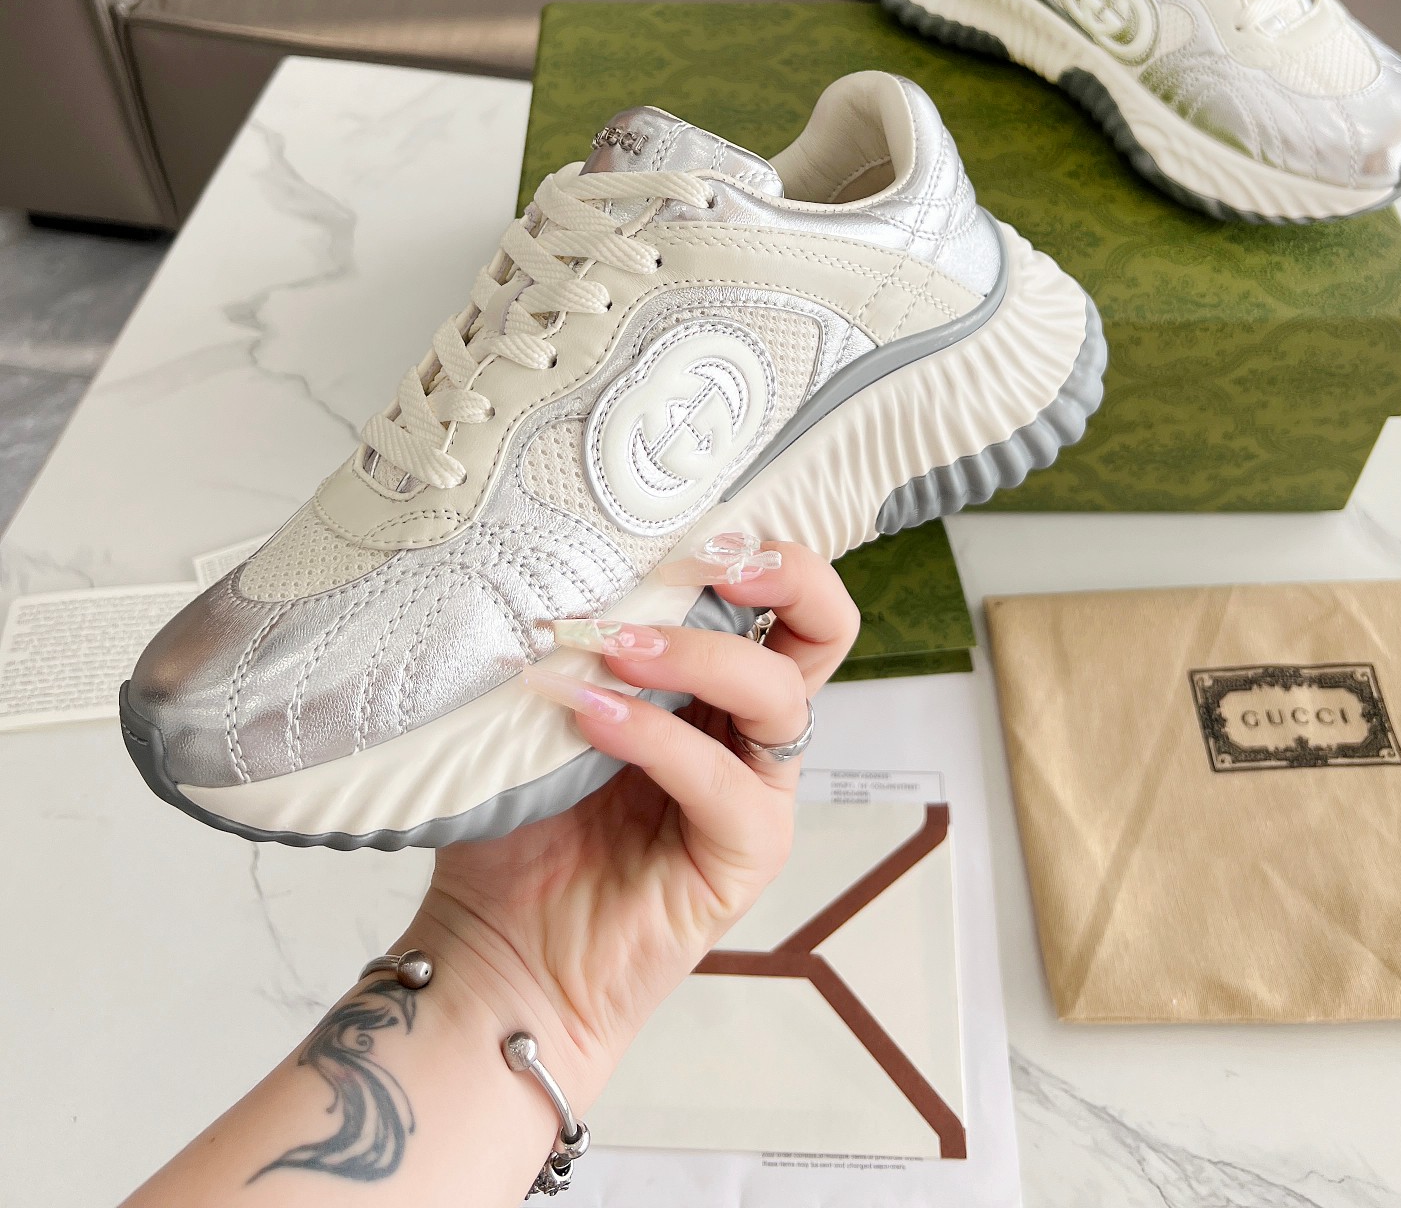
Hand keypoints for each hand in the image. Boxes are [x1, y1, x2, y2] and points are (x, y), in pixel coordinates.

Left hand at [411, 539, 858, 1108]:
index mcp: (714, 680)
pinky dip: (657, 737)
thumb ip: (577, 643)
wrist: (497, 951)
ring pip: (779, 693)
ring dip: (697, 654)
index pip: (782, 594)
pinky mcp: (743, 855)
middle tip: (704, 562)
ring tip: (615, 651)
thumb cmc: (521, 825)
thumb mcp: (548, 707)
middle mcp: (748, 728)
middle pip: (824, 628)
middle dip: (781, 574)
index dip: (762, 549)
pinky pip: (723, 781)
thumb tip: (563, 555)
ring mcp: (754, 791)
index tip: (695, 528)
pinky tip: (591, 719)